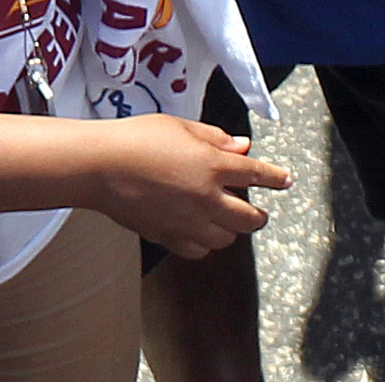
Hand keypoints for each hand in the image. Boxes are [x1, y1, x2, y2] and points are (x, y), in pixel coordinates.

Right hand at [84, 115, 287, 256]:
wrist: (98, 166)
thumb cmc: (135, 139)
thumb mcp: (179, 126)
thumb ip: (214, 138)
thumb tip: (241, 147)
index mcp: (212, 166)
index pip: (256, 174)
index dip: (275, 178)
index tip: (286, 181)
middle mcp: (207, 198)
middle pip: (251, 219)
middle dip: (257, 215)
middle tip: (254, 210)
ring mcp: (189, 222)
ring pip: (227, 238)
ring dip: (230, 229)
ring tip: (221, 218)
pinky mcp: (169, 237)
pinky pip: (199, 250)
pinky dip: (204, 244)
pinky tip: (198, 232)